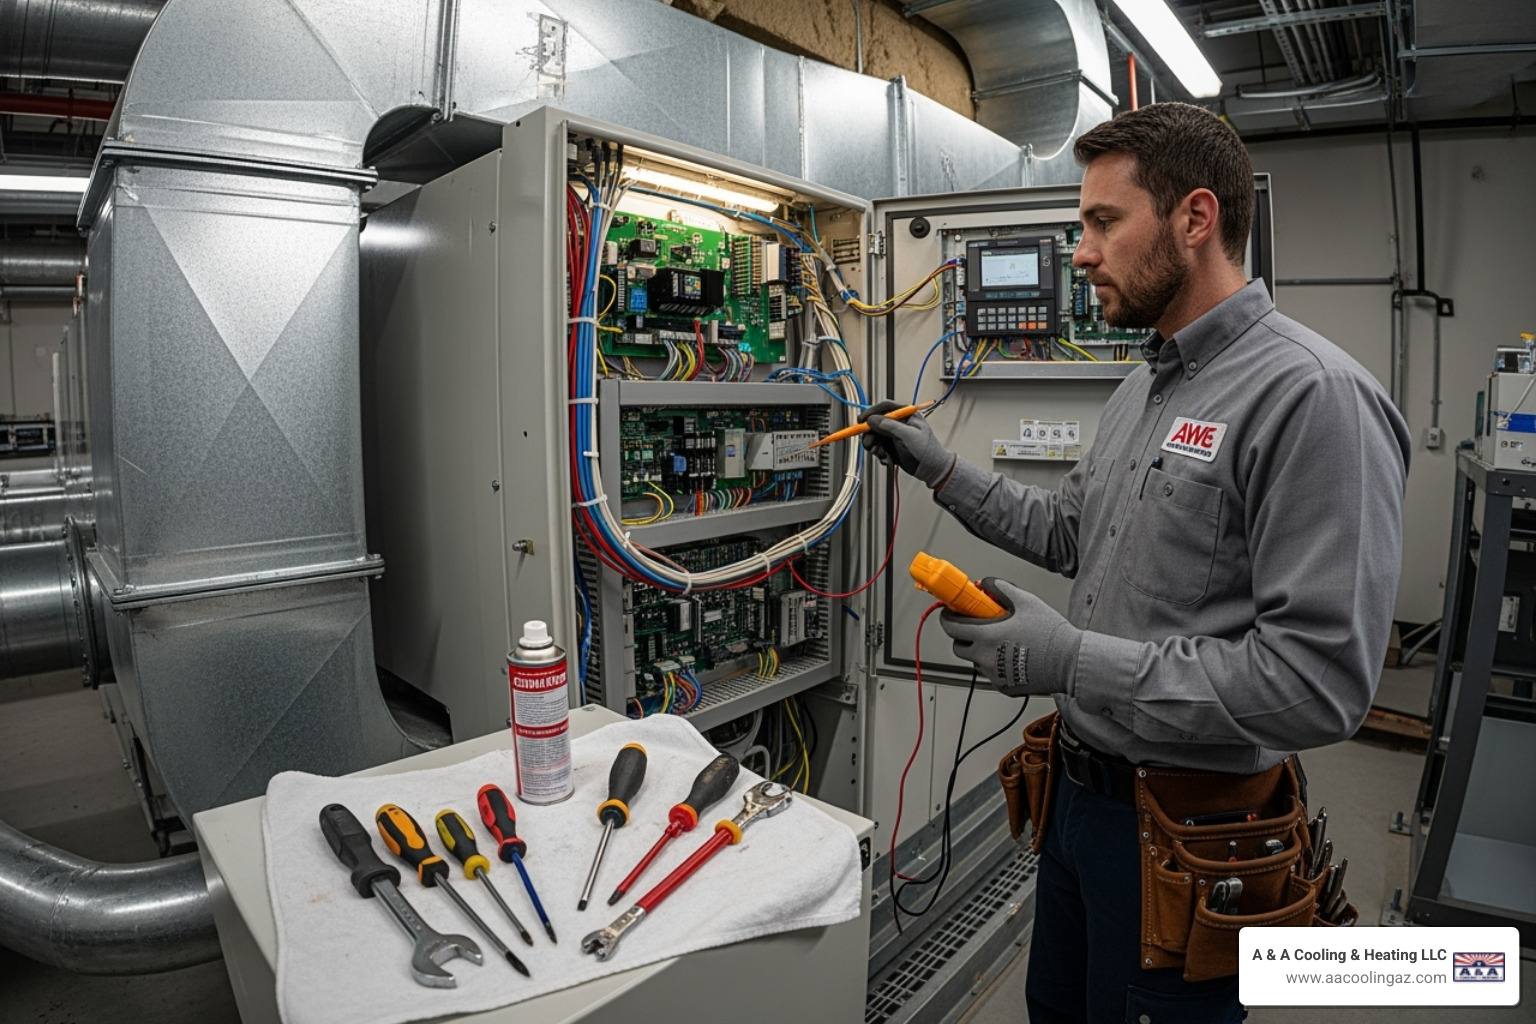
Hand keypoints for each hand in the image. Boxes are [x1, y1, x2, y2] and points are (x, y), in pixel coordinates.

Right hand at [857, 400, 954, 487]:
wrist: (932, 469)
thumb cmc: (927, 449)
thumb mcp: (909, 435)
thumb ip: (891, 426)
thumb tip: (872, 419)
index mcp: (906, 414)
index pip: (885, 407)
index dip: (871, 412)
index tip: (861, 420)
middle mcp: (898, 423)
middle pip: (876, 423)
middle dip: (870, 434)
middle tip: (869, 444)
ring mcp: (893, 435)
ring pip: (874, 436)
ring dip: (874, 446)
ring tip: (881, 455)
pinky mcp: (891, 447)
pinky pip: (878, 448)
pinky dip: (879, 455)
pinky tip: (886, 460)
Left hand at [939, 578, 1080, 696]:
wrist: (1070, 662)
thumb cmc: (1051, 634)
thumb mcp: (1026, 601)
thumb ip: (1001, 588)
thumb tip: (985, 584)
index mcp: (986, 636)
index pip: (950, 628)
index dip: (947, 618)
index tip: (951, 613)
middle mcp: (985, 658)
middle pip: (959, 647)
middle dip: (963, 635)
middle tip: (977, 626)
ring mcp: (993, 675)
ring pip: (975, 661)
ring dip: (980, 651)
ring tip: (1001, 641)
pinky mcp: (1004, 686)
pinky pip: (991, 674)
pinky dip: (995, 664)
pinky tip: (1013, 655)